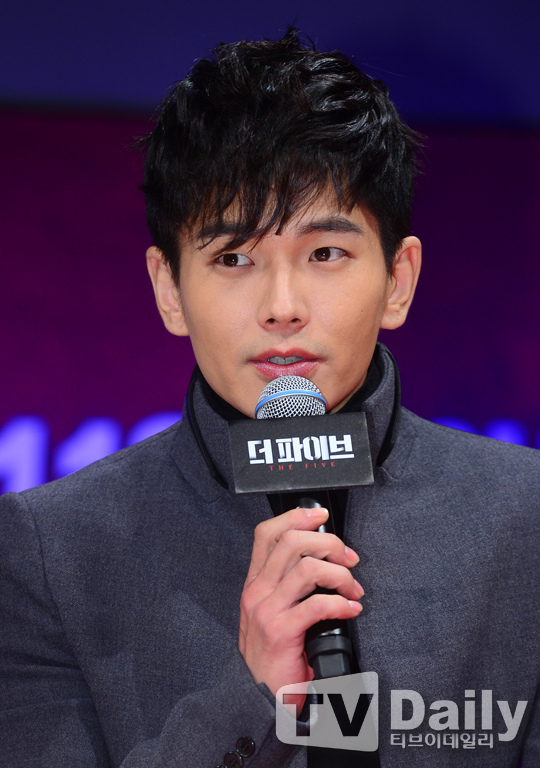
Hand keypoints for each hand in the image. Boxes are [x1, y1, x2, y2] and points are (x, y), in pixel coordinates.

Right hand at [238, 506, 362, 707]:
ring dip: (341, 575)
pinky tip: (351, 611)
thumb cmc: (276, 656)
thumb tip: (323, 558)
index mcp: (255, 583)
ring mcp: (266, 612)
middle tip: (350, 559)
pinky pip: (318, 604)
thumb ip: (288, 585)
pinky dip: (342, 604)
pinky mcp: (280, 633)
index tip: (321, 515)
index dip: (296, 516)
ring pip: (308, 568)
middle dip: (330, 543)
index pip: (267, 533)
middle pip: (292, 542)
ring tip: (353, 591)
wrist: (261, 700)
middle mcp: (256, 592)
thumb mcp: (273, 613)